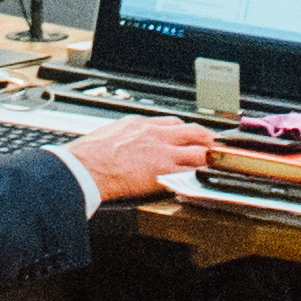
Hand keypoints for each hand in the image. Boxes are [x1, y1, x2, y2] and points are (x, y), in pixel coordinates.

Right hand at [63, 116, 215, 204]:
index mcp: (139, 124)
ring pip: (198, 150)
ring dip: (208, 156)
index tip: (189, 135)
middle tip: (213, 144)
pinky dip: (200, 173)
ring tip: (215, 161)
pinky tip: (205, 178)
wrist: (84, 168)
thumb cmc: (89, 155)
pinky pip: (191, 170)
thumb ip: (124, 137)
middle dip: (205, 137)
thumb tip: (122, 143)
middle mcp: (155, 134)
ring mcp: (162, 152)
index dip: (184, 130)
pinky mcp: (164, 170)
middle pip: (192, 130)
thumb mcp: (109, 135)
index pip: (171, 122)